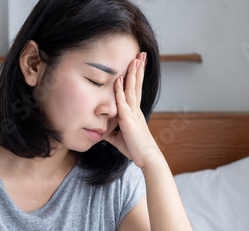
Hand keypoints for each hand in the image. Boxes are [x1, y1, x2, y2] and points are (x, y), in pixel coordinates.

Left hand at [105, 52, 163, 168]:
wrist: (147, 158)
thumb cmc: (136, 149)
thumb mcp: (118, 138)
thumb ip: (110, 131)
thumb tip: (100, 130)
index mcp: (135, 112)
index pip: (135, 90)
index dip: (136, 77)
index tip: (138, 64)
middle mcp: (135, 110)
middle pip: (137, 85)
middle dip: (139, 69)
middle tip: (141, 54)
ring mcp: (133, 113)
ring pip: (132, 89)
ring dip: (133, 73)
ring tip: (135, 58)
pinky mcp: (128, 120)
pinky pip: (123, 102)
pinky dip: (121, 90)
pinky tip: (120, 78)